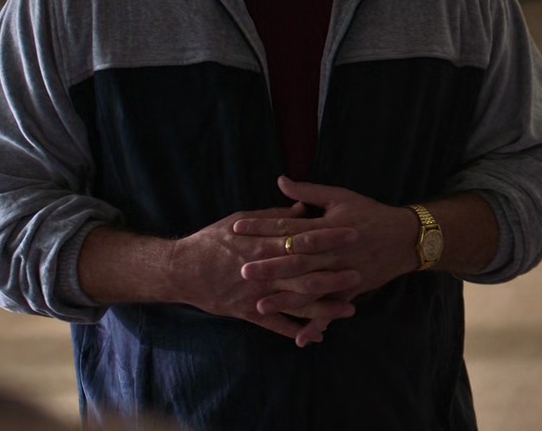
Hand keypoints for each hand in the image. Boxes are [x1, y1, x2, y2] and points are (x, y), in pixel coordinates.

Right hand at [164, 204, 346, 344]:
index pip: (304, 239)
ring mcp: (257, 295)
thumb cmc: (212, 241)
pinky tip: (317, 335)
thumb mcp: (242, 220)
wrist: (181, 270)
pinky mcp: (248, 313)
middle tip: (360, 274)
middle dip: (334, 274)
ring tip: (350, 308)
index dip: (330, 237)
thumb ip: (274, 216)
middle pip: (305, 273)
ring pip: (296, 302)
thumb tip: (302, 206)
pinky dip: (297, 331)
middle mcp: (263, 271)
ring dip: (324, 307)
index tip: (354, 234)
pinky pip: (277, 325)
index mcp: (263, 244)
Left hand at [231, 177, 422, 345]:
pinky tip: (300, 339)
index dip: (263, 226)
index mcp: (328, 226)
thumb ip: (308, 192)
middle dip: (270, 267)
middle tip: (243, 271)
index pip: (289, 225)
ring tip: (260, 306)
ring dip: (286, 299)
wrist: (406, 238)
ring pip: (311, 288)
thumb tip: (280, 181)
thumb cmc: (370, 213)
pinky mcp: (351, 291)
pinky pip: (332, 310)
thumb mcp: (340, 197)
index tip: (237, 228)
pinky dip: (318, 324)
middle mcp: (334, 251)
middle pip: (297, 260)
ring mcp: (343, 274)